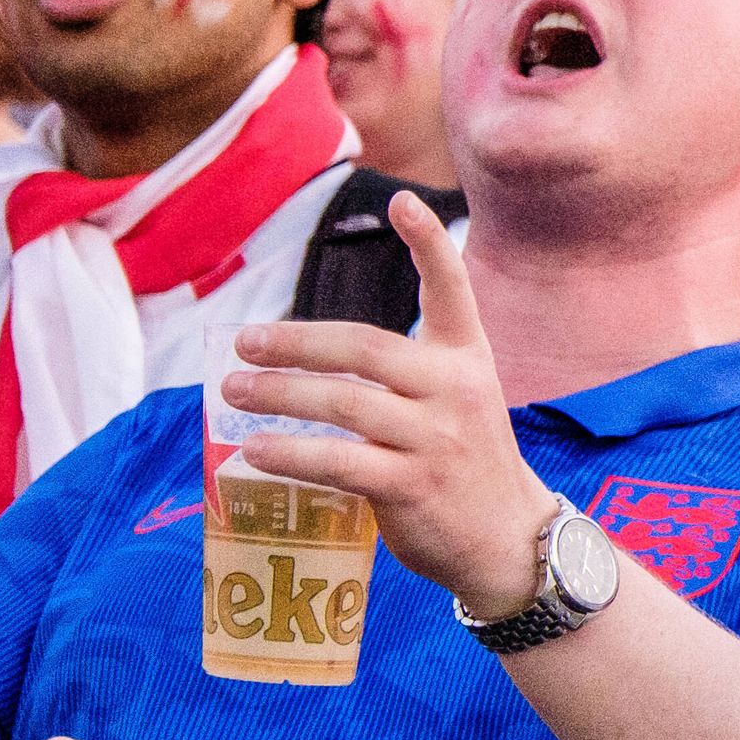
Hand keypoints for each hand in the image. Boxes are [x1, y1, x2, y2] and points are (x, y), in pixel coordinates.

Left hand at [222, 193, 549, 624]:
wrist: (507, 540)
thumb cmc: (465, 466)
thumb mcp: (458, 403)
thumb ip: (405, 376)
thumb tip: (308, 363)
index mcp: (468, 360)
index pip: (453, 290)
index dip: (428, 243)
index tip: (403, 199)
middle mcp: (457, 389)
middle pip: (365, 348)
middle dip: (296, 344)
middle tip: (243, 343)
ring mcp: (437, 438)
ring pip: (343, 403)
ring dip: (278, 396)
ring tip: (233, 392)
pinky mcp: (414, 485)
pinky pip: (339, 460)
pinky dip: (291, 453)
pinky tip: (256, 452)